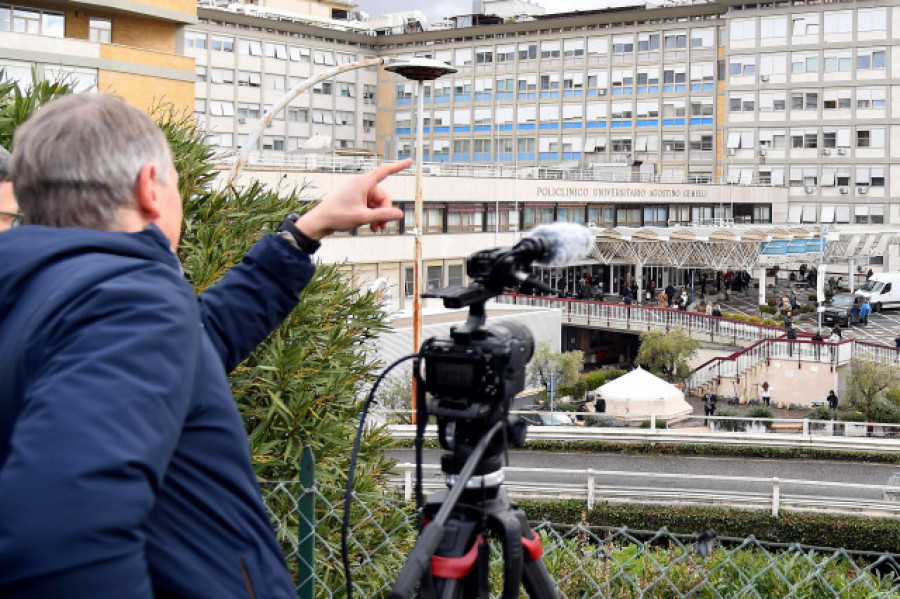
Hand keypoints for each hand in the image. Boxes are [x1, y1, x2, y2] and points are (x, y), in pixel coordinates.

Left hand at [294, 159, 410, 238]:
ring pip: (377, 203)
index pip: (385, 172)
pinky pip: (370, 206)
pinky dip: (372, 215)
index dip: (398, 167)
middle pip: (383, 196)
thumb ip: (383, 216)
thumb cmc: (337, 215)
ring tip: (376, 228)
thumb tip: (399, 214)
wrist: (320, 221)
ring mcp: (359, 193)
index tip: (409, 162)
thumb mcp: (363, 217)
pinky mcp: (356, 200)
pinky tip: (371, 226)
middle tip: (382, 226)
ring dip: (379, 216)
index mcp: (363, 183)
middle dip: (385, 211)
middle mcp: (362, 186)